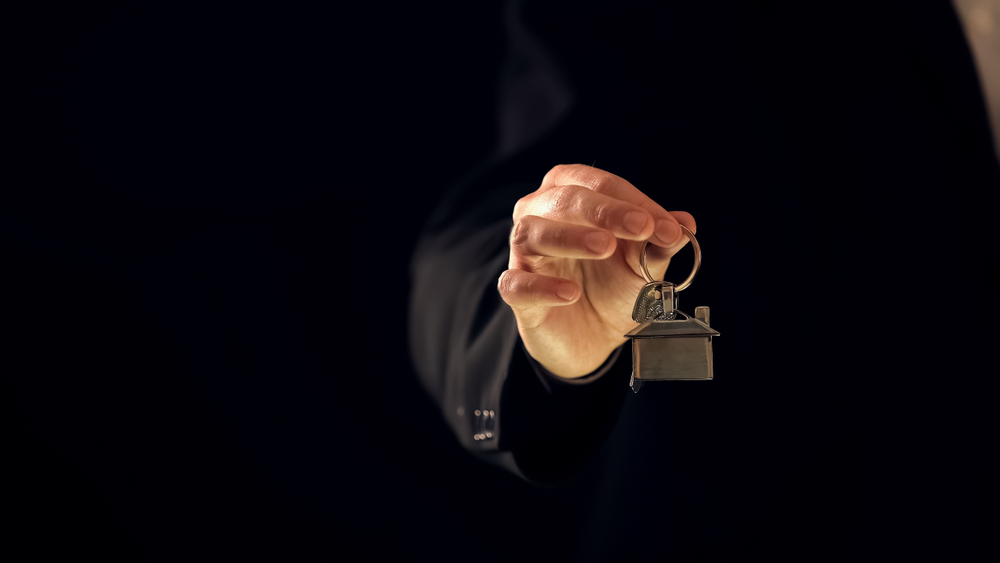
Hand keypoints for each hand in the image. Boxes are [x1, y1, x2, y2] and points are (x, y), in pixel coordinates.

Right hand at [498, 164, 695, 377]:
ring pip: (533, 232)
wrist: (594, 336)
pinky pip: (518, 283)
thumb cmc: (613, 285)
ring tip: (604, 246)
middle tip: (641, 226)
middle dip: (604, 211)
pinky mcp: (516, 290)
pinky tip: (570, 293)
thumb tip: (685, 224)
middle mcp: (540, 214)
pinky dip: (543, 287)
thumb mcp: (643, 265)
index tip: (667, 226)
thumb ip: (659, 244)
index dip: (634, 202)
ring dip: (571, 237)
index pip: (600, 185)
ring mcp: (524, 253)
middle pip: (564, 199)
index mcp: (572, 194)